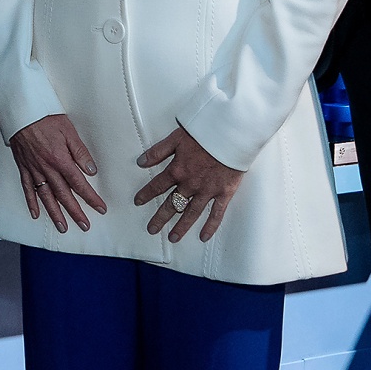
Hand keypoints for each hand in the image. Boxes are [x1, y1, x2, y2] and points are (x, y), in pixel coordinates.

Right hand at [8, 114, 106, 232]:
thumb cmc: (46, 117)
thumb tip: (91, 170)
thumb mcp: (69, 131)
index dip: (90, 197)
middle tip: (85, 226)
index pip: (79, 183)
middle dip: (75, 212)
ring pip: (46, 196)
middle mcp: (47, 168)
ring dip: (55, 213)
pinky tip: (36, 214)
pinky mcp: (23, 167)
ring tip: (63, 227)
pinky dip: (31, 202)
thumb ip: (80, 152)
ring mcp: (34, 170)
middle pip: (63, 195)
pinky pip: (27, 189)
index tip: (100, 208)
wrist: (22, 111)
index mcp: (60, 159)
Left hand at [135, 124, 244, 243]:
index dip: (146, 194)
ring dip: (182, 226)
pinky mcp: (224, 193)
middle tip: (152, 229)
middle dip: (161, 218)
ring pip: (191, 213)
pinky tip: (203, 236)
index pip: (158, 185)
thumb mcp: (177, 137)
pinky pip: (216, 213)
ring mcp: (207, 190)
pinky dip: (210, 226)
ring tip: (173, 238)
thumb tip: (140, 162)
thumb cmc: (206, 131)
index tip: (138, 202)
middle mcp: (190, 184)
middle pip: (172, 204)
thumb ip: (158, 151)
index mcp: (178, 169)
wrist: (233, 134)